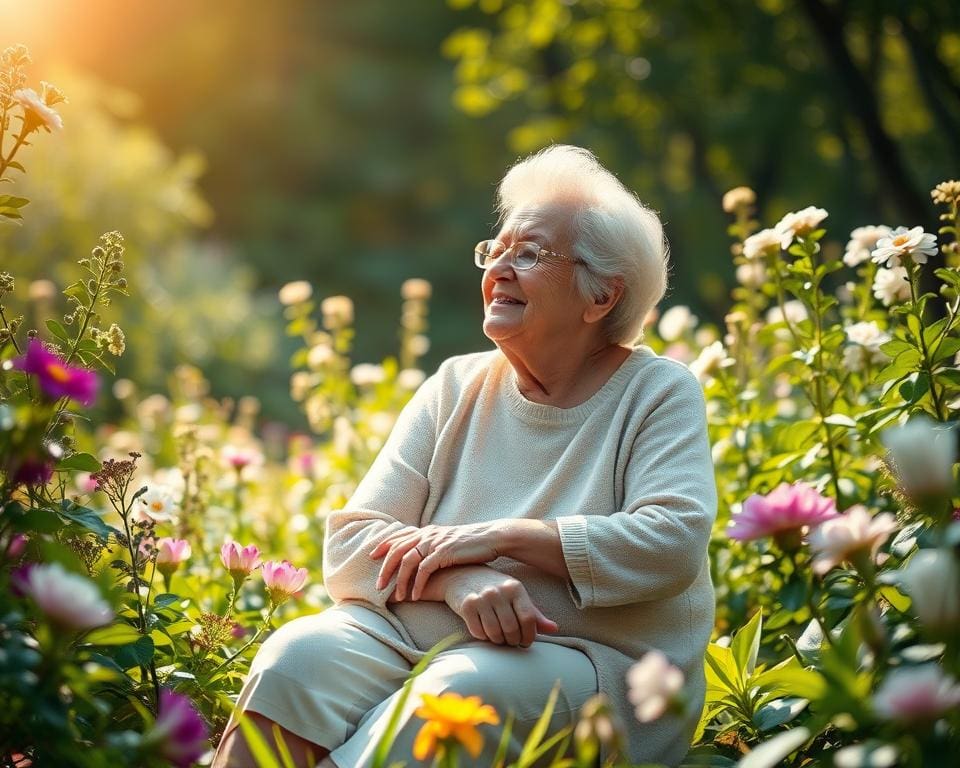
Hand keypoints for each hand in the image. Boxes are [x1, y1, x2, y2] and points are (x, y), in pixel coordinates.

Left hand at [371, 522, 502, 600]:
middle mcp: (428, 534)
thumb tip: (424, 559)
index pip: (399, 536)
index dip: (384, 545)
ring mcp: (435, 542)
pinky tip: (415, 596)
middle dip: (385, 568)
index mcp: (427, 531)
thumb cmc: (473, 544)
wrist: (492, 537)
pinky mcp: (444, 552)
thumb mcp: (449, 542)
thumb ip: (435, 547)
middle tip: (378, 586)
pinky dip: (417, 584)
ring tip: (397, 597)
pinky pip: (424, 570)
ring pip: (407, 561)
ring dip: (400, 580)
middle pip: (397, 550)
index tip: (372, 556)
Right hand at [442, 566, 557, 646]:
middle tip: (511, 641)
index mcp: (515, 587)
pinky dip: (483, 637)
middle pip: (512, 629)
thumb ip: (534, 614)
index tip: (525, 641)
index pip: (528, 619)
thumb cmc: (494, 588)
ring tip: (498, 637)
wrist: (462, 574)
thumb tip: (554, 629)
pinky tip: (484, 630)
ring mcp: (481, 597)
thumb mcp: (515, 596)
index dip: (529, 636)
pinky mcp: (466, 605)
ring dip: (498, 641)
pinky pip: (478, 632)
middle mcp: (498, 591)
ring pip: (495, 633)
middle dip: (513, 641)